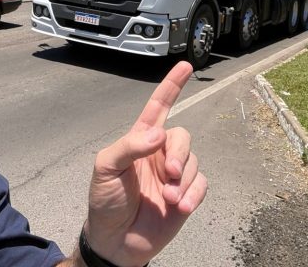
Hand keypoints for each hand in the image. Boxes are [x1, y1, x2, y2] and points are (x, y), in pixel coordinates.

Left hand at [83, 61, 207, 266]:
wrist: (115, 242)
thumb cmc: (105, 201)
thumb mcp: (106, 168)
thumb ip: (129, 147)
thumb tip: (159, 135)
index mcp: (140, 141)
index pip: (158, 107)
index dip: (172, 86)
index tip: (186, 66)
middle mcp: (159, 154)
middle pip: (182, 136)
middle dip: (178, 153)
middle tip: (168, 172)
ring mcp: (173, 175)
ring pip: (193, 161)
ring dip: (183, 179)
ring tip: (168, 198)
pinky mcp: (185, 196)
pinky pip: (201, 184)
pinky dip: (194, 194)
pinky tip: (180, 206)